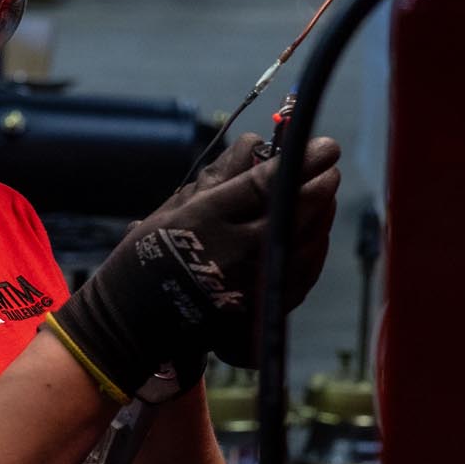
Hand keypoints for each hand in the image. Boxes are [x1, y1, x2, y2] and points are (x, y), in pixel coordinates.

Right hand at [49, 132, 342, 396]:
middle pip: (296, 212)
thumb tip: (255, 142)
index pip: (267, 184)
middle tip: (329, 167)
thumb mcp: (174, 207)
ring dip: (322, 215)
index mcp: (208, 219)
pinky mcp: (261, 309)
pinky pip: (302, 274)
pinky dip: (315, 249)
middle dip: (321, 186)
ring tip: (324, 195)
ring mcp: (252, 284)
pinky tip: (315, 232)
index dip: (303, 163)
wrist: (135, 321)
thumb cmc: (150, 255)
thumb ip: (219, 175)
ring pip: (306, 243)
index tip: (325, 148)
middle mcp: (235, 251)